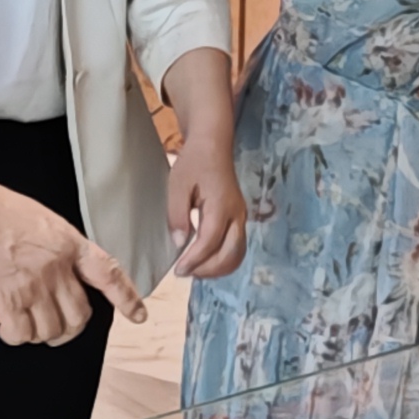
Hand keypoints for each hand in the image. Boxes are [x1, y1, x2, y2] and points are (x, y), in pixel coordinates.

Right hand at [0, 176, 148, 348]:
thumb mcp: (38, 218)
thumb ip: (54, 246)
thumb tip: (54, 269)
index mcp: (67, 243)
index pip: (107, 274)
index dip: (126, 297)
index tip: (136, 314)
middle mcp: (56, 268)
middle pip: (79, 315)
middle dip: (69, 328)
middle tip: (57, 330)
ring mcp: (33, 288)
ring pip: (51, 330)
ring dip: (39, 333)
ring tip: (24, 324)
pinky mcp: (7, 303)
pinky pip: (22, 334)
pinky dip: (15, 336)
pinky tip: (6, 328)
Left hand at [164, 138, 249, 283]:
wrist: (213, 146)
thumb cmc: (194, 163)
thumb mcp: (177, 185)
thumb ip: (178, 215)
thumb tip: (180, 244)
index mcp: (221, 206)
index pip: (209, 242)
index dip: (194, 260)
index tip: (178, 271)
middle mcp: (237, 215)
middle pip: (229, 254)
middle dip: (207, 269)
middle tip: (184, 273)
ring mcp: (241, 218)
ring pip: (237, 254)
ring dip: (217, 268)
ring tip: (194, 270)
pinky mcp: (240, 219)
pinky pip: (237, 248)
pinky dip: (223, 260)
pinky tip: (205, 261)